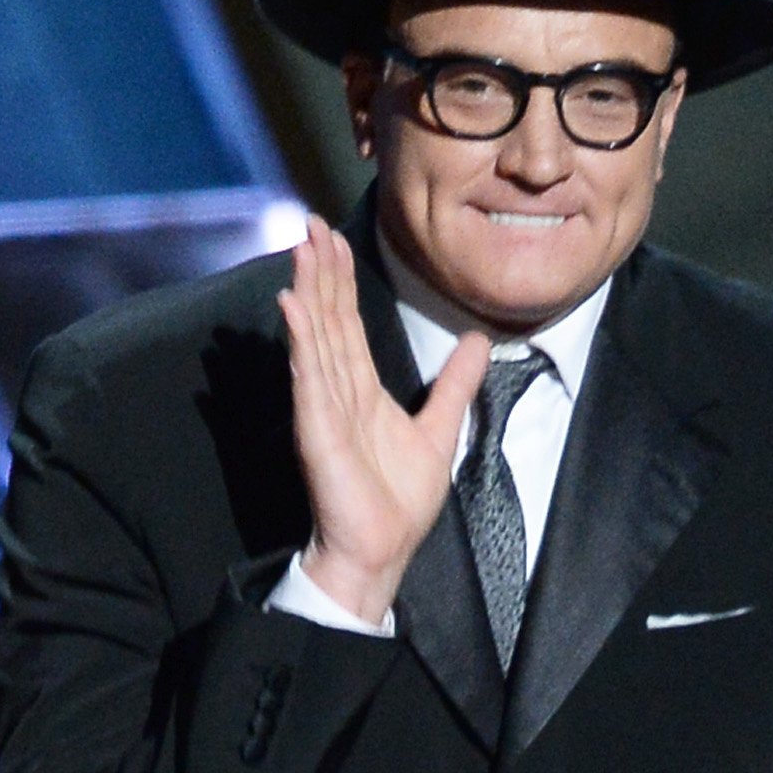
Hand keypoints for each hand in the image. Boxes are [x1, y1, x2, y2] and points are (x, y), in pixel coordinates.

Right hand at [281, 215, 486, 622]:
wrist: (380, 550)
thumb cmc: (399, 501)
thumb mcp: (439, 429)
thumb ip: (455, 385)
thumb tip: (479, 341)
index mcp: (361, 390)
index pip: (348, 324)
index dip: (341, 280)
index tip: (334, 239)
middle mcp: (337, 391)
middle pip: (329, 319)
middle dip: (321, 270)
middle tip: (310, 222)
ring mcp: (324, 407)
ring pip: (316, 336)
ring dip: (309, 290)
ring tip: (303, 248)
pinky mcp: (317, 428)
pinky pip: (309, 376)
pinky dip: (301, 340)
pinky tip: (293, 306)